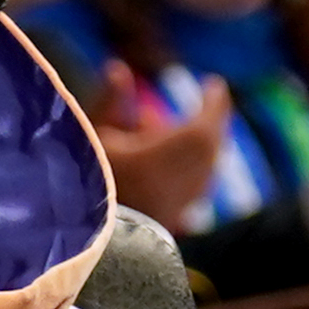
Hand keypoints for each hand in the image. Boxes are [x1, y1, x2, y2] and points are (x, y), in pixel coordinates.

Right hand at [86, 70, 225, 227]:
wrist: (97, 242)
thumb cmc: (94, 183)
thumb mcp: (97, 135)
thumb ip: (111, 100)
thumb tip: (116, 67)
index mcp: (180, 147)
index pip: (208, 117)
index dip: (215, 99)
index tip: (213, 82)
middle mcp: (194, 172)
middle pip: (210, 138)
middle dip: (206, 120)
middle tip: (204, 100)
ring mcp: (191, 195)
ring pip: (205, 159)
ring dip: (195, 142)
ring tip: (165, 132)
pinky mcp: (183, 213)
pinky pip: (197, 178)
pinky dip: (190, 164)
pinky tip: (167, 159)